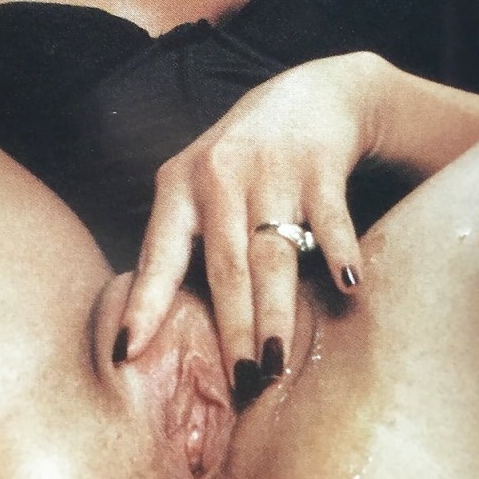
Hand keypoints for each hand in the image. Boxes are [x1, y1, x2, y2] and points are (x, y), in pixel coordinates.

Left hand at [118, 53, 375, 403]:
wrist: (312, 95)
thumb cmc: (244, 158)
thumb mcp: (199, 183)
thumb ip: (182, 240)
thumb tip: (152, 327)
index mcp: (179, 185)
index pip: (159, 256)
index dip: (144, 305)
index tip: (129, 352)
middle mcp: (219, 175)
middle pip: (225, 267)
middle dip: (231, 330)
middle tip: (239, 384)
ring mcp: (270, 169)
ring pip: (272, 254)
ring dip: (277, 312)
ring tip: (277, 362)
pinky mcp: (319, 164)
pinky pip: (330, 219)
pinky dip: (339, 253)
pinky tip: (349, 288)